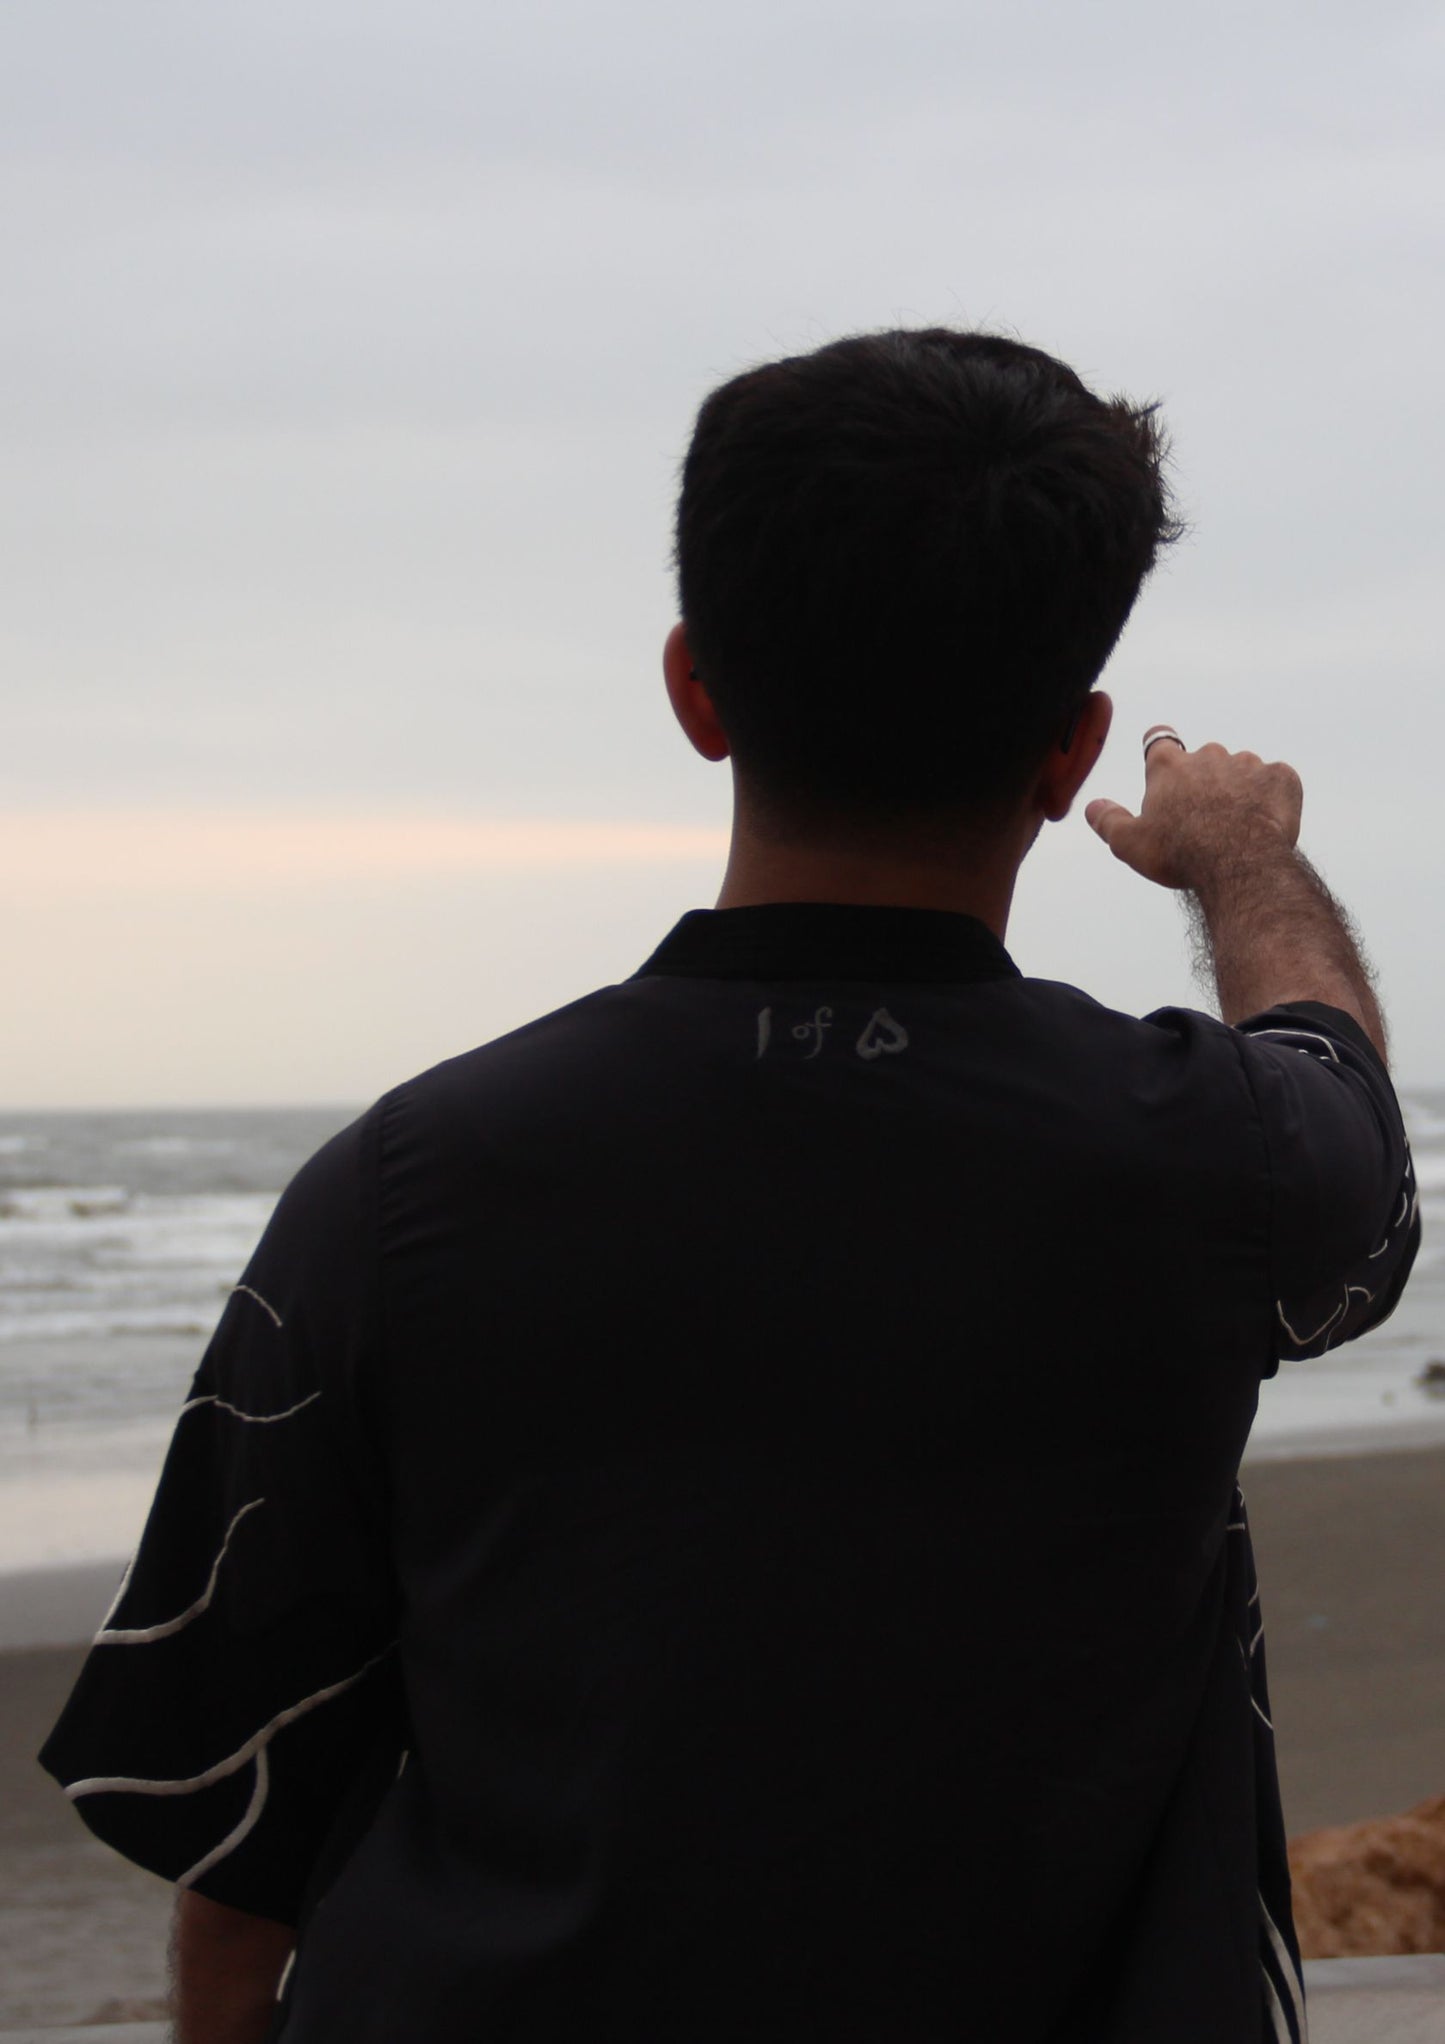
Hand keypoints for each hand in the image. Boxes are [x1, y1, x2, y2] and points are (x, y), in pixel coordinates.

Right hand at [1085, 728, 1303, 893]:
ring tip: (1238, 827)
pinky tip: (1266, 823)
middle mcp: (1208, 755)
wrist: (1237, 862)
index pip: (1158, 740)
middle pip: (1204, 760)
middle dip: (1205, 783)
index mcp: (1168, 766)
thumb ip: (1108, 821)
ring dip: (1240, 790)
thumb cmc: (1179, 852)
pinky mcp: (1280, 776)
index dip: (1159, 749)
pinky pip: (1277, 781)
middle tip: (1205, 820)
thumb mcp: (1129, 843)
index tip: (1163, 760)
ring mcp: (1247, 762)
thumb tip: (1092, 807)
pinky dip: (1272, 798)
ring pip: (1242, 771)